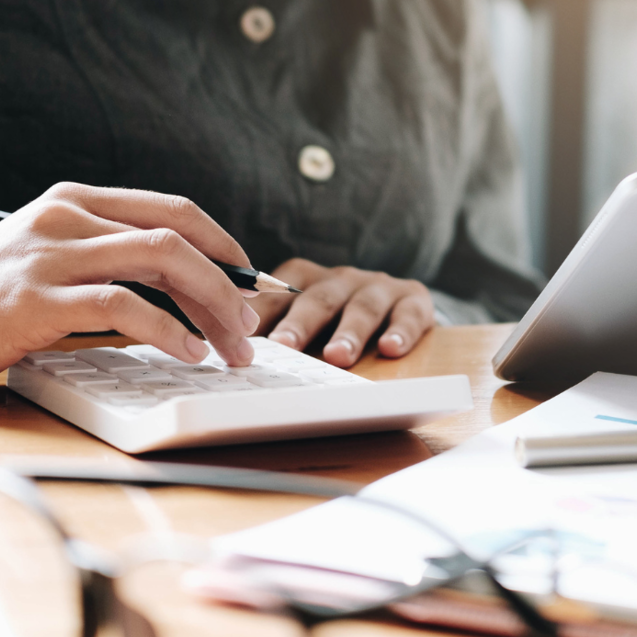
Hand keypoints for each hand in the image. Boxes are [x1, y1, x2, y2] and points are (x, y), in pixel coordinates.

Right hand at [0, 183, 260, 396]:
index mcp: (73, 201)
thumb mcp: (49, 262)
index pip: (174, 209)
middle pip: (178, 236)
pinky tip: (186, 354)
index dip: (223, 247)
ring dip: (211, 308)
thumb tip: (189, 285)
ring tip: (229, 348)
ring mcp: (48, 253)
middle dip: (228, 285)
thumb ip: (107, 259)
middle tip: (250, 329)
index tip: (250, 286)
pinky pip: (124, 305)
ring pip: (162, 261)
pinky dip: (168, 331)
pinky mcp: (34, 298)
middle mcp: (65, 216)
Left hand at [247, 258, 434, 367]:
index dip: (260, 316)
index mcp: (303, 280)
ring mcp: (377, 287)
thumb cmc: (335, 320)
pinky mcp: (413, 299)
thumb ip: (270, 332)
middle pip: (318, 299)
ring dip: (349, 333)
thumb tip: (222, 356)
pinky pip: (408, 313)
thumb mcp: (299, 320)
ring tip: (337, 357)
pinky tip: (391, 349)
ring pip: (361, 307)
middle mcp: (339, 278)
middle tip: (283, 345)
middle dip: (300, 324)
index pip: (276, 295)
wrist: (398, 306)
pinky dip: (401, 331)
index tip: (241, 337)